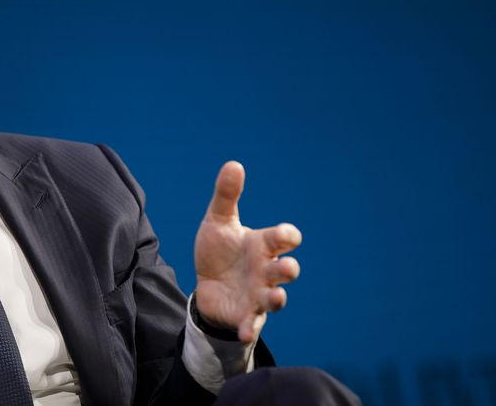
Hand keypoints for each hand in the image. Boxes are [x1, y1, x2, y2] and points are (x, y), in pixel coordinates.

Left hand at [194, 161, 301, 343]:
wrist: (207, 282)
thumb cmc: (220, 249)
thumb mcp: (218, 220)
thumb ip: (227, 196)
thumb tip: (234, 163)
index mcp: (263, 245)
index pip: (284, 238)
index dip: (287, 236)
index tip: (285, 235)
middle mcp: (266, 270)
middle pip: (285, 270)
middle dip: (288, 269)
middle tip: (286, 267)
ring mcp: (258, 294)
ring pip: (275, 298)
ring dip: (278, 297)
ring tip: (276, 297)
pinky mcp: (245, 315)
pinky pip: (252, 324)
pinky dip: (249, 329)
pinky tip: (244, 332)